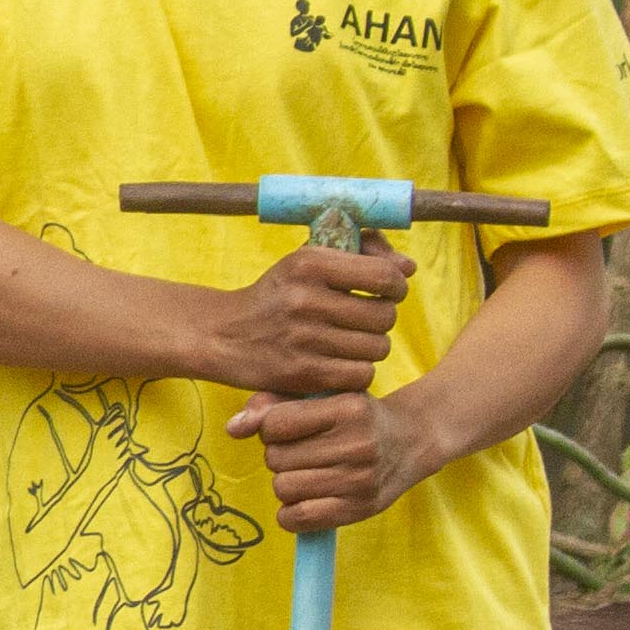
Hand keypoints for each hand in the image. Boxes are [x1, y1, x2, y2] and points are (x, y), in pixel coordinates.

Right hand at [189, 243, 411, 400]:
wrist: (221, 335)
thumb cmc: (276, 295)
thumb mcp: (307, 261)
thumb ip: (362, 254)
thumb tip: (409, 267)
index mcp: (309, 263)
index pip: (385, 276)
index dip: (395, 287)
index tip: (384, 292)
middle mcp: (305, 298)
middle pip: (385, 316)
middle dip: (380, 321)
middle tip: (360, 322)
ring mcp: (302, 338)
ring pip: (377, 348)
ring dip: (369, 349)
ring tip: (347, 343)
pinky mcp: (300, 373)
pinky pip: (360, 375)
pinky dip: (356, 372)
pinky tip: (339, 364)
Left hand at [228, 386, 436, 529]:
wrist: (411, 440)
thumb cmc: (354, 415)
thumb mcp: (322, 396)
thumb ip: (272, 404)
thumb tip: (233, 428)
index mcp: (348, 409)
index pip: (276, 424)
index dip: (271, 428)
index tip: (286, 429)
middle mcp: (358, 444)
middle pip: (275, 458)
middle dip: (279, 455)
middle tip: (302, 452)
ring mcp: (361, 479)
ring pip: (283, 487)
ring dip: (286, 481)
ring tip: (307, 472)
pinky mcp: (361, 509)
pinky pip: (299, 518)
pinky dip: (291, 512)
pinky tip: (304, 499)